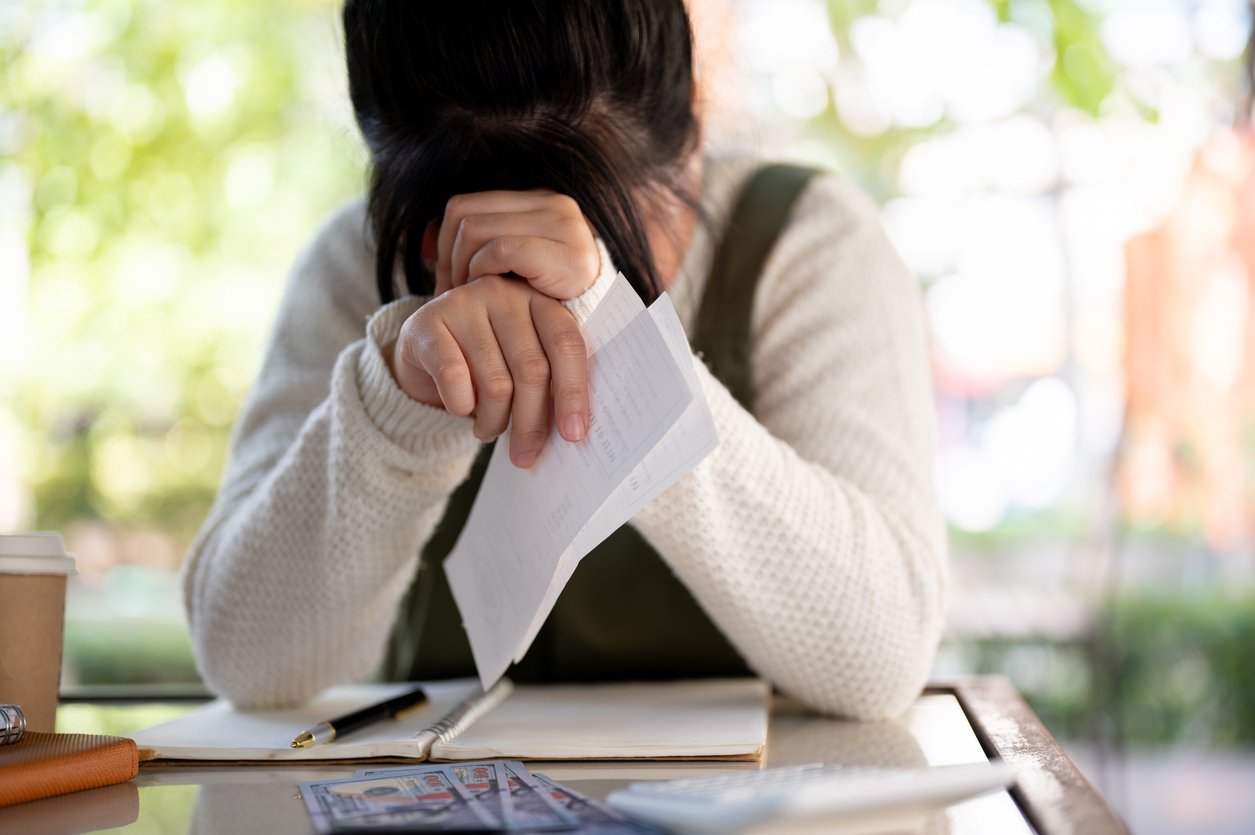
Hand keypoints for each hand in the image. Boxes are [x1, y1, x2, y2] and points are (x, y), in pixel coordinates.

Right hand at [388, 275, 588, 466]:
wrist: (424, 352)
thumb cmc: (484, 364)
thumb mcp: (520, 365)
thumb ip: (548, 384)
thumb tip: (572, 432)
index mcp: (538, 301)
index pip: (566, 344)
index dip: (573, 392)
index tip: (574, 435)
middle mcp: (504, 294)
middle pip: (532, 368)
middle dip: (532, 422)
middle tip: (525, 455)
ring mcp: (464, 303)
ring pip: (495, 381)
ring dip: (494, 420)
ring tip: (488, 429)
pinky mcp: (427, 322)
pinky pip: (454, 378)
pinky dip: (461, 406)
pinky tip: (461, 409)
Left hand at [432, 190, 599, 300]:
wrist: (604, 327)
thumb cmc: (548, 303)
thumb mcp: (510, 269)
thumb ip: (477, 249)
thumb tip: (420, 243)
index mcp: (535, 201)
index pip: (463, 206)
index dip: (443, 245)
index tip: (447, 283)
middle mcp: (551, 203)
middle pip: (464, 215)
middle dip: (448, 259)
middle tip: (453, 296)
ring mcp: (563, 224)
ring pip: (476, 230)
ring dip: (464, 269)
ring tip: (471, 299)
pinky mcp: (568, 252)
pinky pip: (502, 250)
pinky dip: (485, 273)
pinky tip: (492, 297)